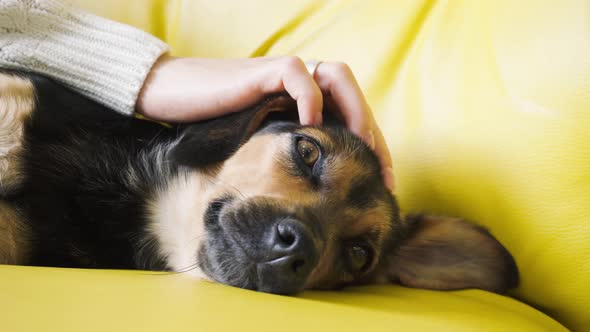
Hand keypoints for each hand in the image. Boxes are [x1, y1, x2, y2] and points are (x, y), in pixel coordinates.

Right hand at [137, 55, 393, 190]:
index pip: (351, 120)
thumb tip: (315, 201)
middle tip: (382, 177)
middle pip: (354, 97)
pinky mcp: (262, 71)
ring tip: (359, 147)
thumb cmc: (212, 125)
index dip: (374, 150)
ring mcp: (283, 75)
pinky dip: (310, 99)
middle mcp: (300, 85)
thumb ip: (289, 158)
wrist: (172, 98)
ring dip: (355, 111)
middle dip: (374, 135)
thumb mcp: (261, 148)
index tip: (384, 186)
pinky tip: (310, 127)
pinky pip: (297, 75)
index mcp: (303, 104)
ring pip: (338, 77)